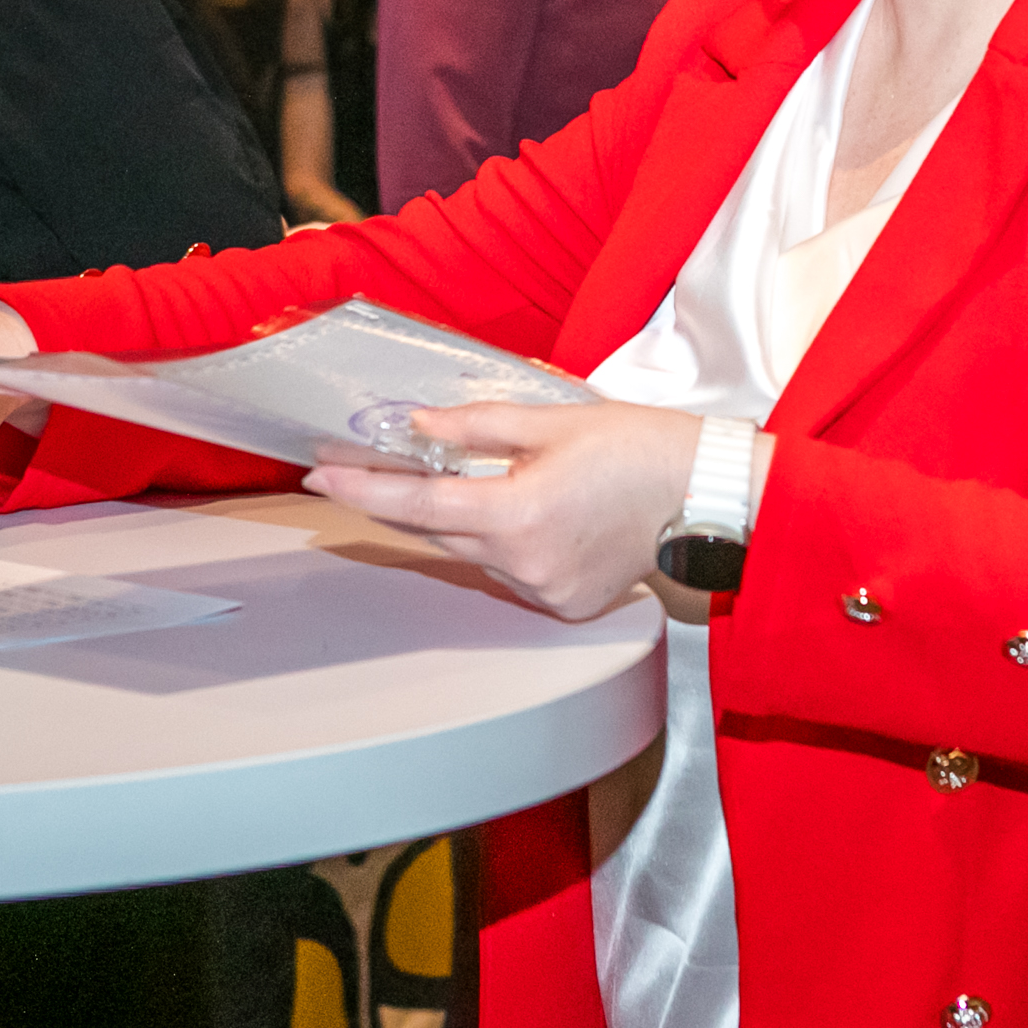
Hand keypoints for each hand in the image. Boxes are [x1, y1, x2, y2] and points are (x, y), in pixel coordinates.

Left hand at [300, 401, 703, 618]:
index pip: (418, 503)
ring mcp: (543, 591)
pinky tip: (537, 516)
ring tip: (494, 482)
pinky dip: (505, 544)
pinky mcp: (563, 605)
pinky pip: (510, 573)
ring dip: (463, 521)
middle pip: (438, 531)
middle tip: (366, 468)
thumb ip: (475, 428)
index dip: (364, 488)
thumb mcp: (550, 421)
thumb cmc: (639, 450)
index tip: (323, 475)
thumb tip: (418, 429)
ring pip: (474, 553)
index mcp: (517, 514)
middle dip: (402, 500)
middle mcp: (524, 564)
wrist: (705, 495)